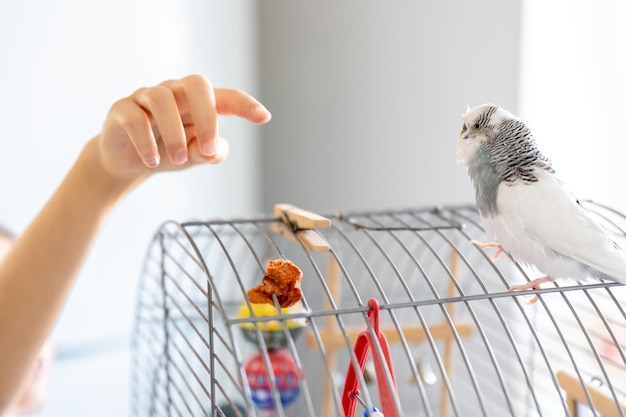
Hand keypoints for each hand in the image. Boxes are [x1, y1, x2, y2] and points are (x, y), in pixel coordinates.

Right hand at [96, 74, 270, 180]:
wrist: (127, 162)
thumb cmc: (168, 152)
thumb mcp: (194, 156)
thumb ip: (209, 153)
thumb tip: (214, 151)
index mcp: (198, 103)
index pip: (226, 97)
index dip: (245, 104)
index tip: (264, 117)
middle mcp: (175, 93)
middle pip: (196, 84)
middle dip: (207, 116)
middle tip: (207, 149)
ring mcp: (146, 98)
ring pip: (162, 99)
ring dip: (174, 133)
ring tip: (178, 160)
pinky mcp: (122, 110)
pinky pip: (135, 118)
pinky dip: (145, 141)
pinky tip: (153, 162)